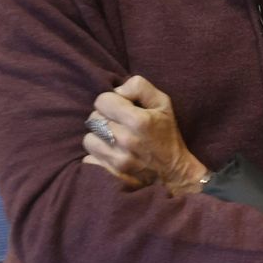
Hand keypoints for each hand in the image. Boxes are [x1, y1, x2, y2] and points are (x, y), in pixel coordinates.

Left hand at [81, 75, 210, 195]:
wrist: (173, 172)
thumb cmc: (166, 134)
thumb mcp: (163, 103)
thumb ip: (139, 87)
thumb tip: (116, 91)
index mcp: (138, 120)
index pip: (102, 100)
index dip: (111, 101)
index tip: (120, 108)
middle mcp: (126, 140)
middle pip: (94, 119)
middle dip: (104, 118)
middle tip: (119, 124)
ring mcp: (118, 160)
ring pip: (89, 140)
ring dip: (99, 138)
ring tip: (114, 140)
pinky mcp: (112, 175)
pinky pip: (89, 159)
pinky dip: (98, 156)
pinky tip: (113, 154)